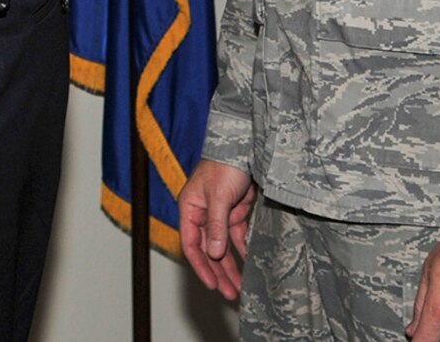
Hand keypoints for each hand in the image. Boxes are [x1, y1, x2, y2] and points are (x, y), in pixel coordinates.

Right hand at [178, 158, 255, 301]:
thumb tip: (213, 253)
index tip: (211, 284)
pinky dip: (241, 250)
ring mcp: (219, 215)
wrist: (243, 146)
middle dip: (218, 272)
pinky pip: (237, 237)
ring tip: (238, 287)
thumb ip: (215, 225)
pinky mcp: (235, 212)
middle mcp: (202, 215)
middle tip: (229, 293)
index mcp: (190, 210)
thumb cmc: (224, 166)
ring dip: (230, 266)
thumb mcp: (218, 197)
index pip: (191, 244)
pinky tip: (248, 265)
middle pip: (208, 250)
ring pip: (222, 247)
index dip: (201, 266)